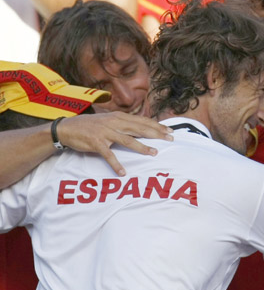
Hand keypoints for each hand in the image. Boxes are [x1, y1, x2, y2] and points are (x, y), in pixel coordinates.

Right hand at [58, 111, 172, 175]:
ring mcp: (105, 133)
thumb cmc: (91, 126)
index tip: (170, 130)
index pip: (142, 121)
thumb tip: (140, 127)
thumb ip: (123, 123)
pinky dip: (116, 164)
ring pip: (127, 140)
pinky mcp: (96, 143)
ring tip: (154, 153)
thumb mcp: (109, 120)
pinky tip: (123, 172)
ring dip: (141, 147)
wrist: (67, 128)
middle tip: (170, 139)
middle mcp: (114, 123)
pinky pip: (108, 155)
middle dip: (156, 134)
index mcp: (119, 117)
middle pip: (139, 128)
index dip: (157, 125)